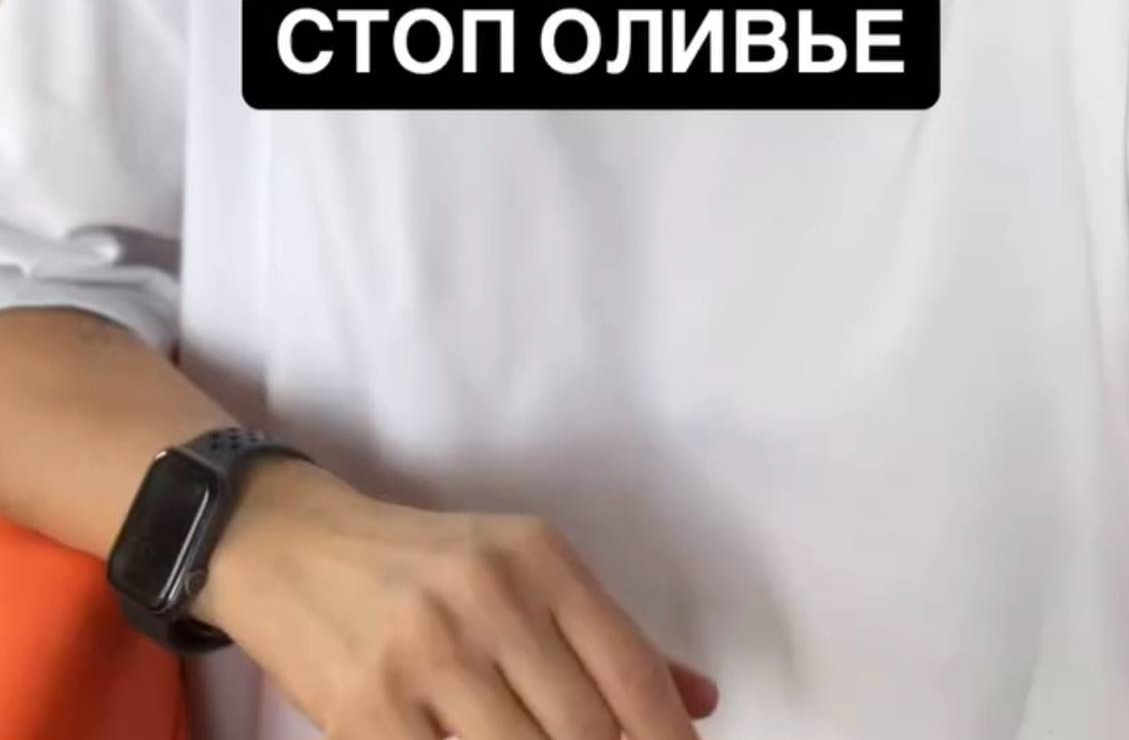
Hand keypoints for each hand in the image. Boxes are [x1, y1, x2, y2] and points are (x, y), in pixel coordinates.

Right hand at [197, 458, 719, 739]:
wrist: (290, 544)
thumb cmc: (421, 564)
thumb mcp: (517, 568)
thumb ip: (605, 636)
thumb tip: (701, 702)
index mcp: (537, 556)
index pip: (631, 673)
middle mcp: (487, 596)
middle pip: (587, 732)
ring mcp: (425, 655)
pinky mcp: (368, 710)